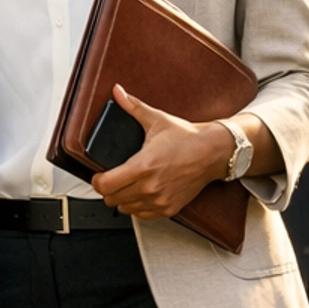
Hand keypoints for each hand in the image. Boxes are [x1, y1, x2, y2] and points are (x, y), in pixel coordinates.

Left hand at [90, 85, 236, 219]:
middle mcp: (150, 187)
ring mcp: (159, 200)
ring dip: (122, 199)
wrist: (212, 153)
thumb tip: (117, 92)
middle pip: (112, 199)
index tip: (98, 175)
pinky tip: (141, 194)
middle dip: (108, 189)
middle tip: (111, 179)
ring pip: (125, 209)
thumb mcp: (157, 120)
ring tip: (126, 186)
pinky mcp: (168, 209)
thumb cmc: (187, 138)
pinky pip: (142, 216)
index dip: (96, 181)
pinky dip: (137, 207)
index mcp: (143, 166)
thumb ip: (133, 107)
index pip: (105, 185)